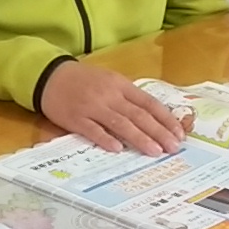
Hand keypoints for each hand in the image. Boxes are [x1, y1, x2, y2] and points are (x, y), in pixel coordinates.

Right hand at [38, 62, 186, 154]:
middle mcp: (109, 95)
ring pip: (120, 123)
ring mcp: (92, 107)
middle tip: (173, 147)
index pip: (148, 103)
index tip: (179, 133)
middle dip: (158, 132)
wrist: (50, 76)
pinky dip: (105, 139)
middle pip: (138, 115)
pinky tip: (118, 149)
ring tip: (155, 152)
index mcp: (120, 85)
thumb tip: (153, 118)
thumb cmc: (84, 80)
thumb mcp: (109, 81)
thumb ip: (128, 97)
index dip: (165, 119)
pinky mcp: (75, 118)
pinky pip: (93, 130)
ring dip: (139, 138)